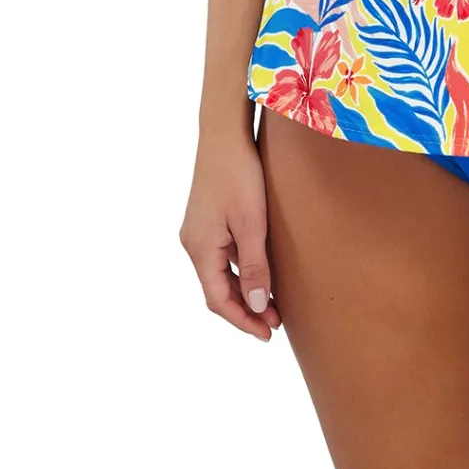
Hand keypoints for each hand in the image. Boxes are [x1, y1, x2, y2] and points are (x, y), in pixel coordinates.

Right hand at [179, 130, 281, 341]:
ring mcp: (198, 231)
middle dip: (245, 309)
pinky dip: (240, 270)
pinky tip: (260, 270)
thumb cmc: (239, 175)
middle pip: (217, 290)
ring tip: (273, 303)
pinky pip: (222, 255)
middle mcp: (193, 244)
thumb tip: (257, 307)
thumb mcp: (252, 224)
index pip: (218, 301)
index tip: (267, 335)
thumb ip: (254, 267)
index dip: (243, 321)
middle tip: (275, 323)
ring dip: (244, 290)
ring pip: (220, 273)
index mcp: (200, 250)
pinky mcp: (206, 218)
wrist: (224, 133)